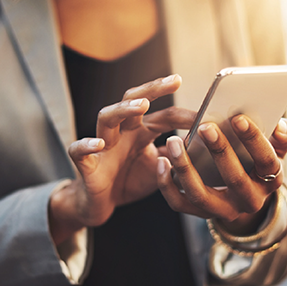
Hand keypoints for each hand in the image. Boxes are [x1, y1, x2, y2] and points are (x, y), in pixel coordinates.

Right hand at [49, 75, 194, 243]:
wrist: (101, 204)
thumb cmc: (130, 180)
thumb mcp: (161, 168)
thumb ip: (178, 156)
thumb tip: (206, 147)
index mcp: (141, 131)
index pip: (164, 115)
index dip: (185, 114)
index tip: (207, 115)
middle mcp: (122, 132)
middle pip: (133, 100)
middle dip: (152, 89)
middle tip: (174, 80)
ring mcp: (102, 145)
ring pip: (106, 117)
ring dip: (123, 109)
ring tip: (142, 105)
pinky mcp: (86, 164)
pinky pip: (79, 150)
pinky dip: (87, 145)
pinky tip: (99, 143)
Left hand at [157, 115, 286, 235]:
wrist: (244, 195)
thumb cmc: (257, 161)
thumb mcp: (275, 150)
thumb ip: (283, 136)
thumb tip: (283, 125)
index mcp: (270, 181)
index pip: (266, 161)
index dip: (254, 140)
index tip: (239, 118)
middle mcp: (249, 201)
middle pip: (234, 179)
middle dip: (220, 151)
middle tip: (205, 126)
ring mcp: (223, 210)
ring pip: (201, 195)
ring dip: (185, 168)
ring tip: (173, 141)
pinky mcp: (200, 213)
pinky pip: (179, 203)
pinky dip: (167, 184)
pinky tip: (161, 161)